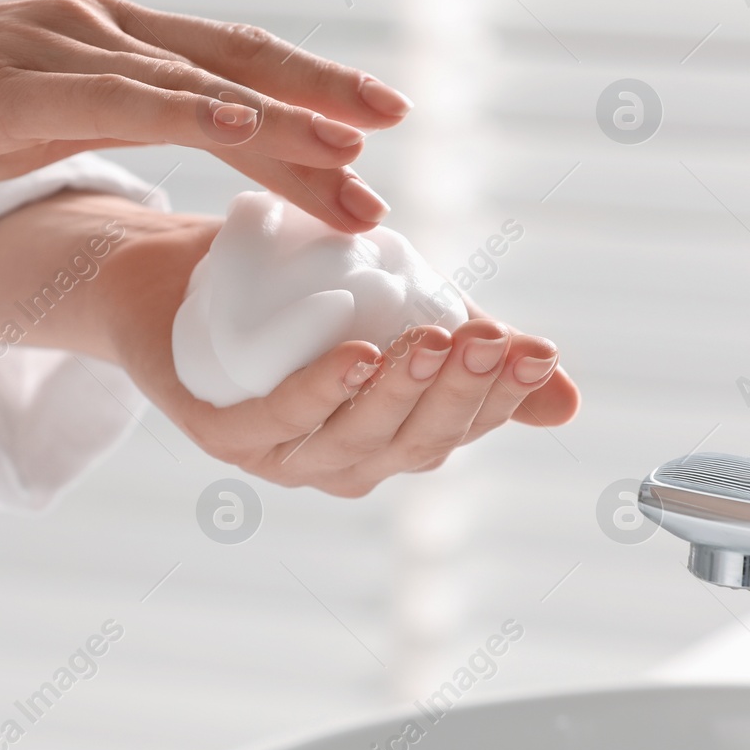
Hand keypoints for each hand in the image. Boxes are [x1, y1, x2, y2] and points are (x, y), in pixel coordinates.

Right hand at [0, 0, 408, 225]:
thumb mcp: (41, 118)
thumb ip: (112, 119)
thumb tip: (182, 142)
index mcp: (109, 41)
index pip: (230, 70)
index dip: (306, 98)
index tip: (372, 134)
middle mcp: (98, 30)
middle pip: (236, 62)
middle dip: (322, 98)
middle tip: (396, 126)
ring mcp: (58, 48)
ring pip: (198, 80)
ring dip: (283, 121)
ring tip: (355, 152)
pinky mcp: (14, 82)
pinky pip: (123, 96)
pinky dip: (193, 111)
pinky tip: (249, 132)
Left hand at [0, 194, 580, 497]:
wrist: (180, 286)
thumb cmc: (297, 303)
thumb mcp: (400, 320)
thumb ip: (475, 354)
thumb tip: (569, 399)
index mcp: (395, 441)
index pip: (465, 427)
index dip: (505, 395)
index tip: (538, 351)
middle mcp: (346, 463)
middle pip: (418, 440)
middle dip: (462, 392)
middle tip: (491, 340)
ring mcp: (284, 455)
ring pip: (357, 435)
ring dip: (401, 391)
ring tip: (435, 340)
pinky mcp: (225, 432)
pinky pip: (281, 417)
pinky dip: (322, 391)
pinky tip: (356, 356)